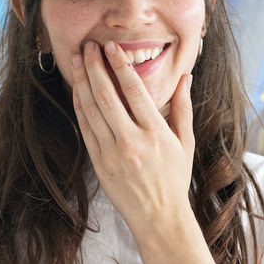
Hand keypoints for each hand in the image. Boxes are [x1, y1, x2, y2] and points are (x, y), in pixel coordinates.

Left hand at [71, 40, 194, 235]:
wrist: (158, 217)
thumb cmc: (174, 177)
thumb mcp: (185, 142)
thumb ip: (183, 107)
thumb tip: (186, 77)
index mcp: (155, 132)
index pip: (134, 90)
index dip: (120, 65)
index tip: (111, 47)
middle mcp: (131, 140)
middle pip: (107, 96)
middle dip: (95, 67)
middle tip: (88, 46)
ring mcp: (112, 152)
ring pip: (92, 109)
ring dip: (82, 81)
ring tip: (77, 60)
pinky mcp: (98, 162)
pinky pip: (85, 128)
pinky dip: (79, 106)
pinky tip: (77, 89)